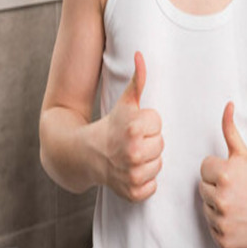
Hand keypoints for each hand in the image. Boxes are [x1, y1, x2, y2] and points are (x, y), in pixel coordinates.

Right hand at [103, 51, 163, 202]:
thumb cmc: (110, 125)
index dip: (147, 123)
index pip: (158, 123)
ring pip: (158, 165)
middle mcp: (132, 152)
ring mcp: (131, 174)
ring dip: (147, 161)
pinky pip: (152, 186)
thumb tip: (140, 55)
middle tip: (131, 141)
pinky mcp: (132, 192)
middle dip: (149, 142)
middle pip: (161, 144)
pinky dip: (143, 182)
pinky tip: (130, 171)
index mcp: (133, 128)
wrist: (85, 154)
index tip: (133, 126)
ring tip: (131, 155)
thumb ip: (138, 79)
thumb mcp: (125, 102)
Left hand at [199, 102, 246, 247]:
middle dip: (216, 187)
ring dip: (217, 206)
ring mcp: (223, 221)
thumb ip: (230, 130)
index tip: (233, 176)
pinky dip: (222, 225)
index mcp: (225, 174)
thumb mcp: (244, 155)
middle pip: (202, 187)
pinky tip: (237, 220)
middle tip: (236, 191)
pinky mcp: (224, 240)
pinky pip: (211, 227)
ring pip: (205, 207)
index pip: (203, 167)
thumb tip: (227, 105)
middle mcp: (223, 198)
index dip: (218, 170)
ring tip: (237, 205)